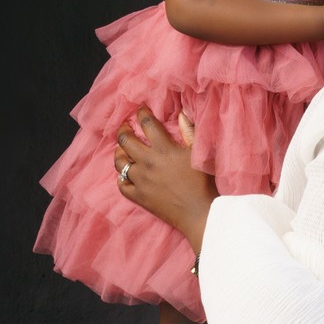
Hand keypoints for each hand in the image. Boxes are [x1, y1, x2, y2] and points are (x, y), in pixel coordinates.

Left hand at [114, 107, 216, 251]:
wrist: (201, 213)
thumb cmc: (204, 182)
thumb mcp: (199, 153)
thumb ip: (189, 132)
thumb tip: (182, 113)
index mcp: (163, 149)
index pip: (147, 124)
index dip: (142, 113)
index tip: (140, 109)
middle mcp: (148, 163)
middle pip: (126, 140)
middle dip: (123, 129)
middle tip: (126, 126)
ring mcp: (141, 181)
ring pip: (120, 162)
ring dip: (119, 153)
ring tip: (122, 149)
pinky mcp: (139, 197)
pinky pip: (122, 185)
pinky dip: (121, 178)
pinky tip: (125, 174)